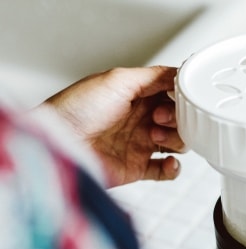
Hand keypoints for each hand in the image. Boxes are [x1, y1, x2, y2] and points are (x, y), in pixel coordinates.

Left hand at [40, 66, 183, 186]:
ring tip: (156, 137)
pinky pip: (166, 171)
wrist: (58, 144)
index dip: (179, 97)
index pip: (171, 94)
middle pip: (178, 119)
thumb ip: (152, 76)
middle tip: (160, 118)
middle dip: (177, 119)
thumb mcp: (116, 79)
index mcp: (135, 95)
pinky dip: (174, 168)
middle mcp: (139, 119)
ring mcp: (139, 144)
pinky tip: (168, 162)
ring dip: (176, 140)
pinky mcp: (137, 167)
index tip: (178, 99)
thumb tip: (179, 72)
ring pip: (177, 143)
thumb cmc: (77, 109)